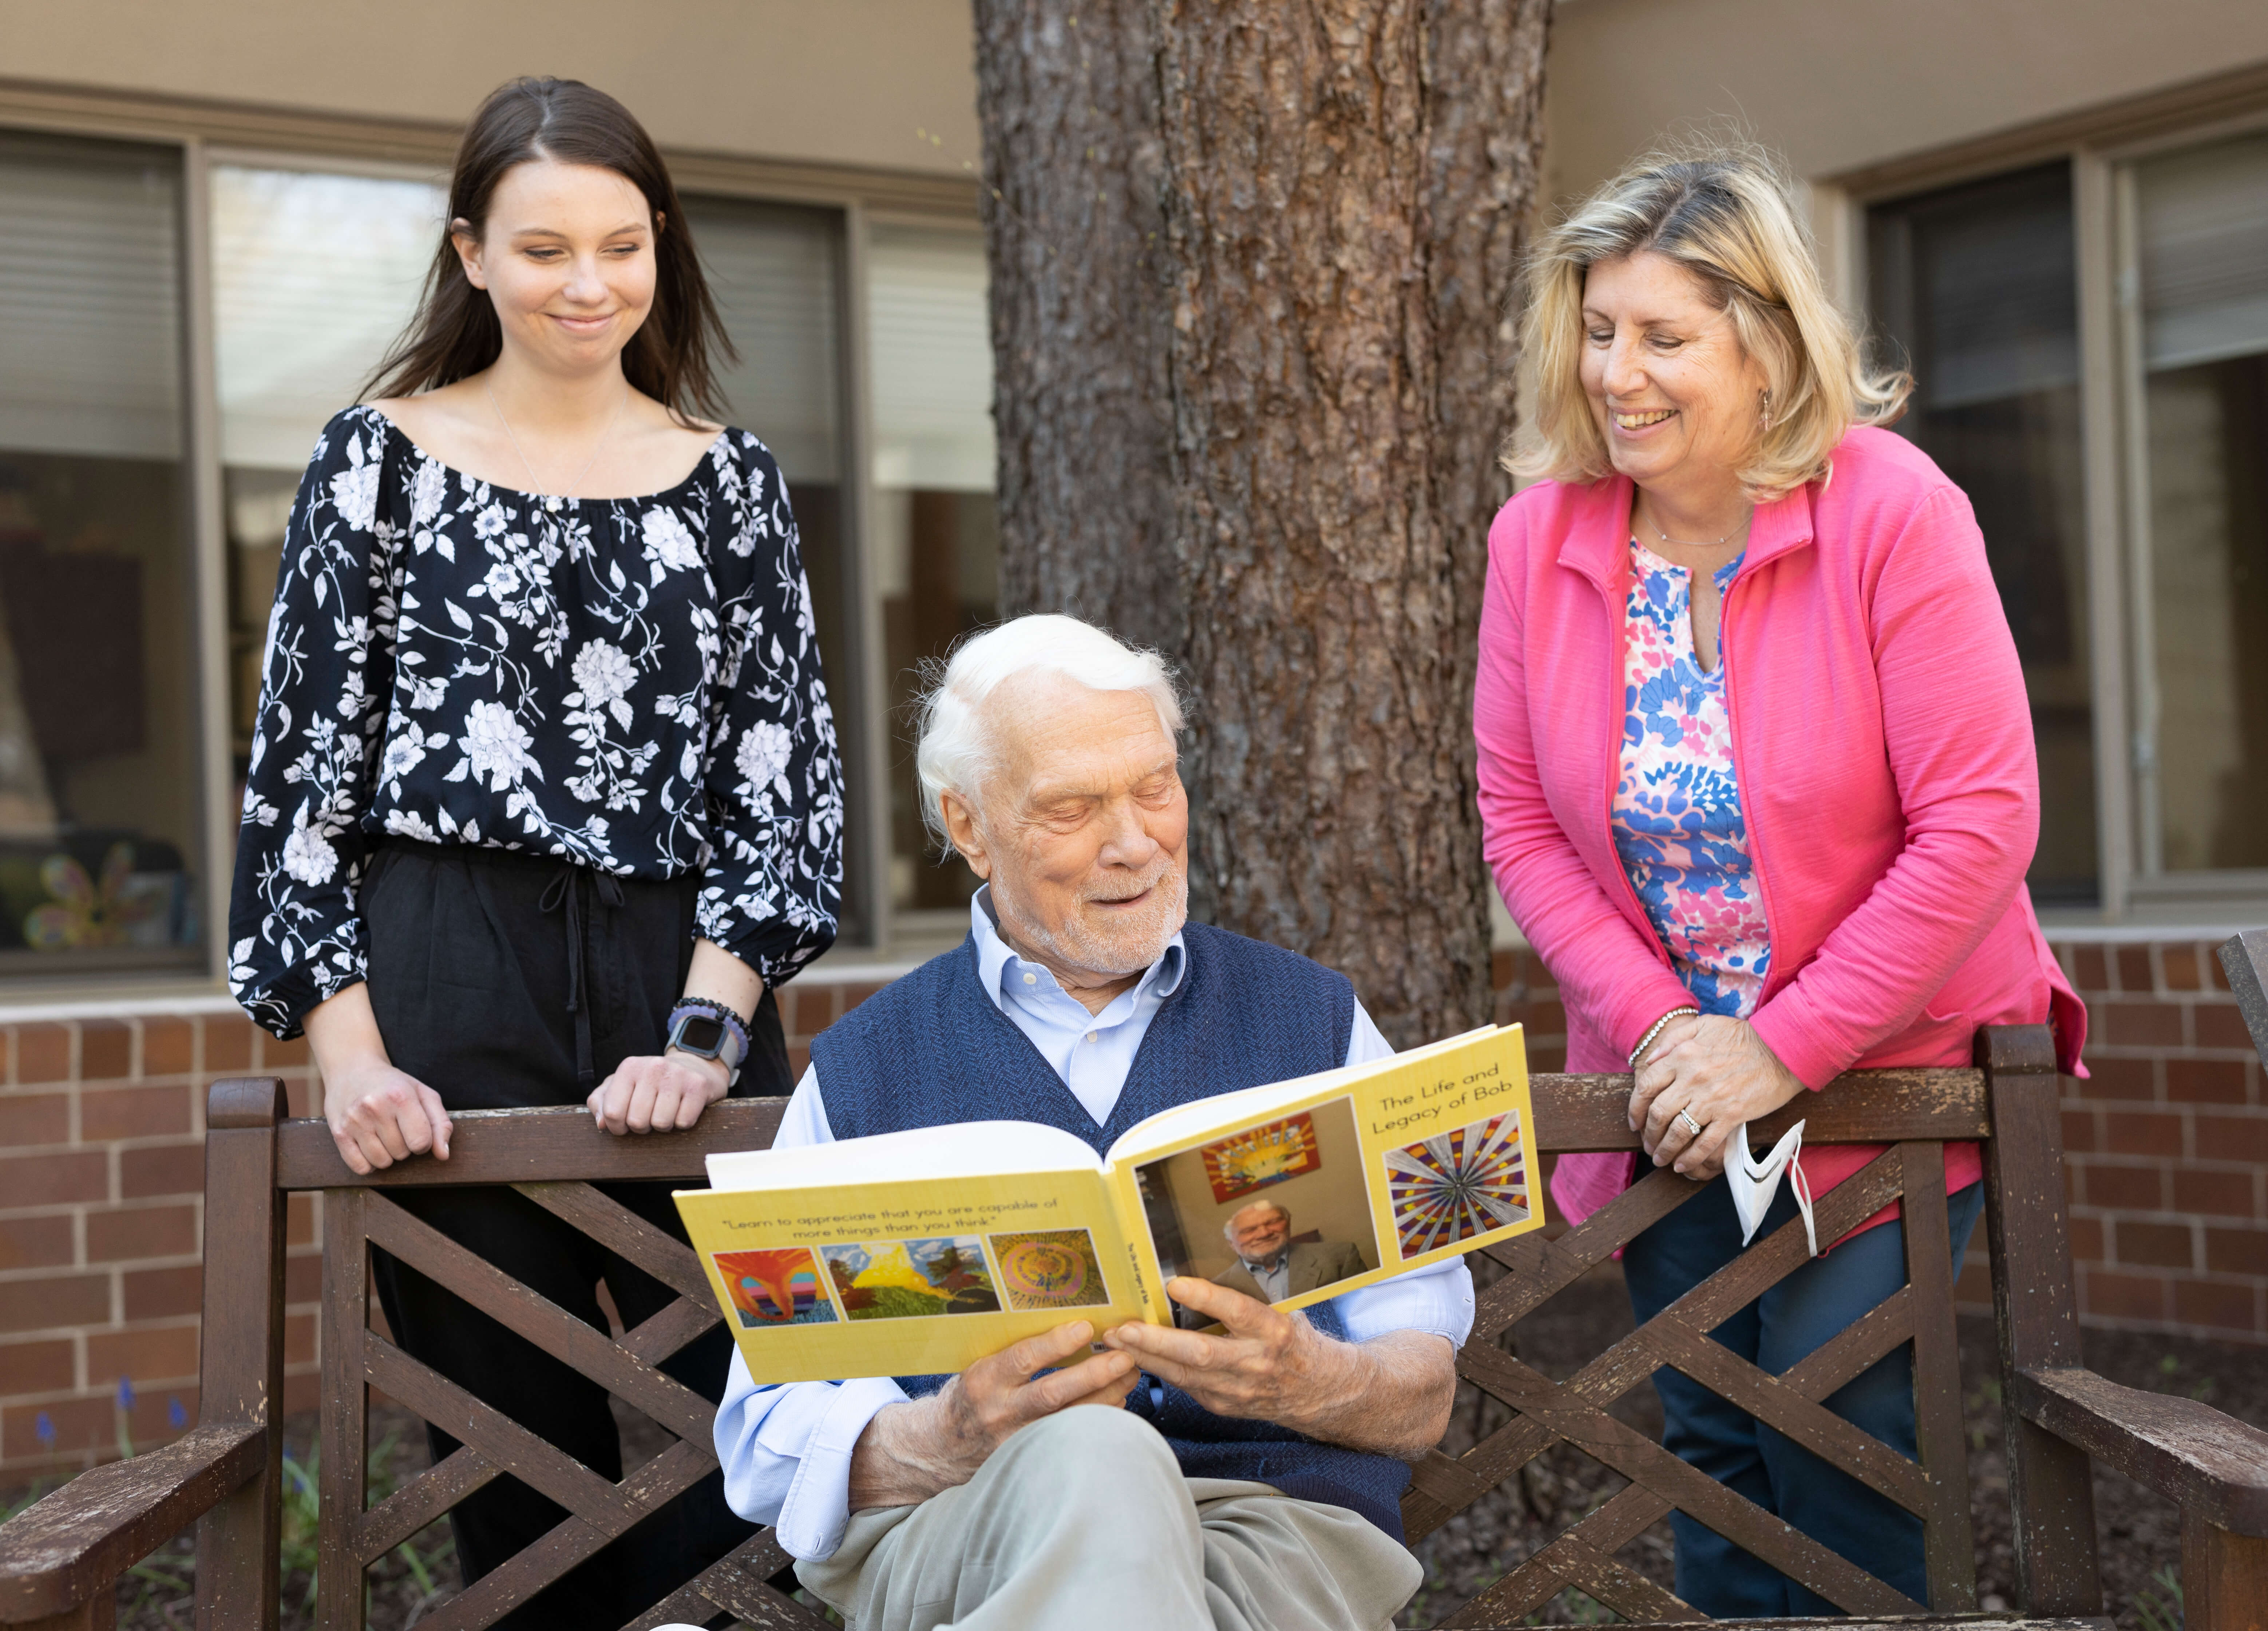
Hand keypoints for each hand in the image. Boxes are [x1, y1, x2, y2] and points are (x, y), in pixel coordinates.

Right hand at [323, 1055, 452, 1175]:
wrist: (352, 1069)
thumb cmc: (394, 1084)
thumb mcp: (423, 1095)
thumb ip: (440, 1124)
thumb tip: (443, 1156)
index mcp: (400, 1096)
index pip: (421, 1142)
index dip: (423, 1142)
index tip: (416, 1131)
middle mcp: (375, 1108)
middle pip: (402, 1153)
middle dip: (404, 1145)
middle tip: (396, 1127)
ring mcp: (354, 1121)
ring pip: (381, 1162)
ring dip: (387, 1155)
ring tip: (382, 1134)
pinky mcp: (338, 1133)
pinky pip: (360, 1167)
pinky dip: (368, 1163)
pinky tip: (369, 1145)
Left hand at [587, 1050, 729, 1134]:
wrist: (693, 1067)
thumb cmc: (651, 1082)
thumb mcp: (622, 1086)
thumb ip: (601, 1102)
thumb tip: (602, 1123)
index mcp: (629, 1067)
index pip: (612, 1112)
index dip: (617, 1127)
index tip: (625, 1123)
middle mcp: (653, 1067)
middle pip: (637, 1121)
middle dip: (642, 1127)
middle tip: (649, 1116)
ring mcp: (677, 1075)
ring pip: (661, 1123)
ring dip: (663, 1126)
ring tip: (665, 1112)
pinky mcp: (698, 1085)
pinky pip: (684, 1122)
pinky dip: (682, 1122)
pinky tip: (681, 1109)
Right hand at [847, 1320, 1136, 1508]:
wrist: (943, 1446)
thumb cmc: (973, 1394)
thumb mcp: (982, 1365)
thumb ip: (1016, 1351)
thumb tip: (1072, 1325)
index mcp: (985, 1379)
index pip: (1023, 1359)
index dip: (1057, 1344)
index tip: (1087, 1327)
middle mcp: (999, 1411)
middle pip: (1053, 1394)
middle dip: (1095, 1375)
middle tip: (1126, 1357)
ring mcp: (1015, 1441)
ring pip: (1068, 1421)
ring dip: (1106, 1397)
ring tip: (1131, 1375)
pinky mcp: (1029, 1461)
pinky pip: (1071, 1440)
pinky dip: (1098, 1421)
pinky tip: (1116, 1403)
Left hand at [1104, 1277, 1342, 1424]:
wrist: (1319, 1392)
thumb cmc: (1295, 1342)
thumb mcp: (1284, 1313)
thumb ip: (1248, 1300)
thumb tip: (1207, 1271)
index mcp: (1275, 1332)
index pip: (1238, 1312)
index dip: (1206, 1298)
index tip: (1174, 1284)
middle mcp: (1255, 1363)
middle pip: (1200, 1353)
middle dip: (1157, 1341)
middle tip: (1124, 1328)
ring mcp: (1237, 1390)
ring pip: (1184, 1374)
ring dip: (1146, 1357)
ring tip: (1116, 1341)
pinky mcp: (1222, 1405)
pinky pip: (1184, 1385)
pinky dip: (1158, 1369)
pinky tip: (1135, 1356)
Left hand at [1628, 1014, 1806, 1179]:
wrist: (1781, 1049)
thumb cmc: (1743, 1036)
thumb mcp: (1703, 1025)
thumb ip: (1673, 1040)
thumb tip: (1650, 1059)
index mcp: (1682, 1057)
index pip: (1646, 1086)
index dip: (1635, 1108)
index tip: (1634, 1122)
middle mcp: (1691, 1079)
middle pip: (1658, 1113)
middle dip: (1648, 1134)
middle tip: (1647, 1145)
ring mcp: (1711, 1099)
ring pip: (1677, 1132)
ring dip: (1664, 1150)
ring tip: (1660, 1160)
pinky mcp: (1731, 1115)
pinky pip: (1705, 1143)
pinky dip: (1690, 1158)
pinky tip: (1683, 1166)